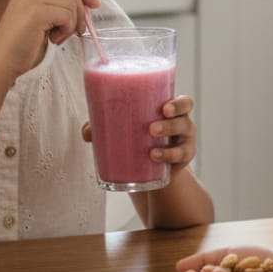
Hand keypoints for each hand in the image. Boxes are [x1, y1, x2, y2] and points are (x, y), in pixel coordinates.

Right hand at [0, 0, 98, 81]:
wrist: (2, 60)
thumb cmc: (22, 42)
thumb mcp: (44, 17)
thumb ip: (59, 0)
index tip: (94, 4)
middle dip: (79, 13)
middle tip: (73, 31)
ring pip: (72, 4)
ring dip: (71, 25)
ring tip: (57, 36)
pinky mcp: (36, 11)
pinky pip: (67, 15)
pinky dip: (66, 30)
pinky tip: (53, 39)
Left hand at [82, 94, 197, 168]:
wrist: (152, 169)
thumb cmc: (139, 138)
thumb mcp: (127, 129)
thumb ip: (106, 126)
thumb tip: (87, 132)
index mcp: (170, 109)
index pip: (183, 101)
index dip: (177, 103)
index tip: (163, 107)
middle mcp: (182, 121)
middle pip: (185, 115)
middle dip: (171, 121)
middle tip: (151, 128)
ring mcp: (185, 140)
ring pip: (185, 134)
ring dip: (168, 140)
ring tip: (151, 149)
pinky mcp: (183, 158)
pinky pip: (181, 155)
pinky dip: (168, 156)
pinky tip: (155, 158)